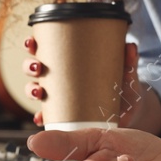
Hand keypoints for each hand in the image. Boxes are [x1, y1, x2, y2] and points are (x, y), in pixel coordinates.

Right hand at [23, 37, 160, 134]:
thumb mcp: (126, 73)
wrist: (130, 111)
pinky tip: (41, 118)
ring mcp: (59, 98)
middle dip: (30, 66)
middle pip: (35, 69)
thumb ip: (128, 61)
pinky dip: (41, 118)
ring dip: (31, 91)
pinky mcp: (64, 117)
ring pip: (36, 91)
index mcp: (69, 62)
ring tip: (39, 92)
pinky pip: (47, 117)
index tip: (32, 42)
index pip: (46, 49)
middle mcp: (59, 79)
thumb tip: (131, 45)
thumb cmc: (123, 87)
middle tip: (37, 68)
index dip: (33, 45)